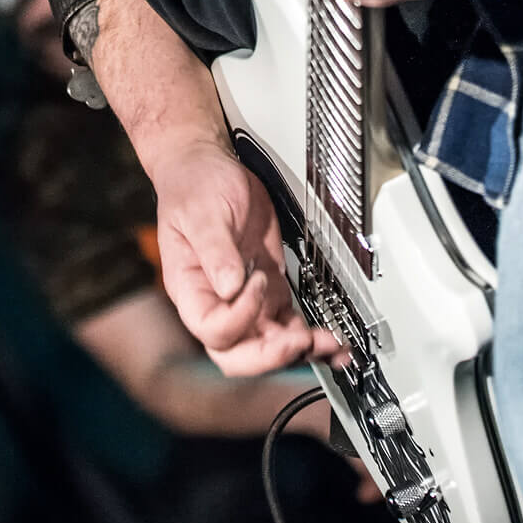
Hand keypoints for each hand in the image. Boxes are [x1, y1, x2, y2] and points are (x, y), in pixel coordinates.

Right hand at [152, 141, 341, 375]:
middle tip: (301, 340)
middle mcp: (216, 302)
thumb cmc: (194, 186)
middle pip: (238, 355)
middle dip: (272, 354)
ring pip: (269, 345)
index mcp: (190, 288)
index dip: (240, 317)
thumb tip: (231, 286)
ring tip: (331, 345)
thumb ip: (215, 248)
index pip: (213, 329)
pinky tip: (332, 343)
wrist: (208, 168)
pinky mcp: (270, 291)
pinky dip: (311, 338)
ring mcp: (246, 300)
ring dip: (299, 351)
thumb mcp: (201, 212)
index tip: (259, 282)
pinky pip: (289, 325)